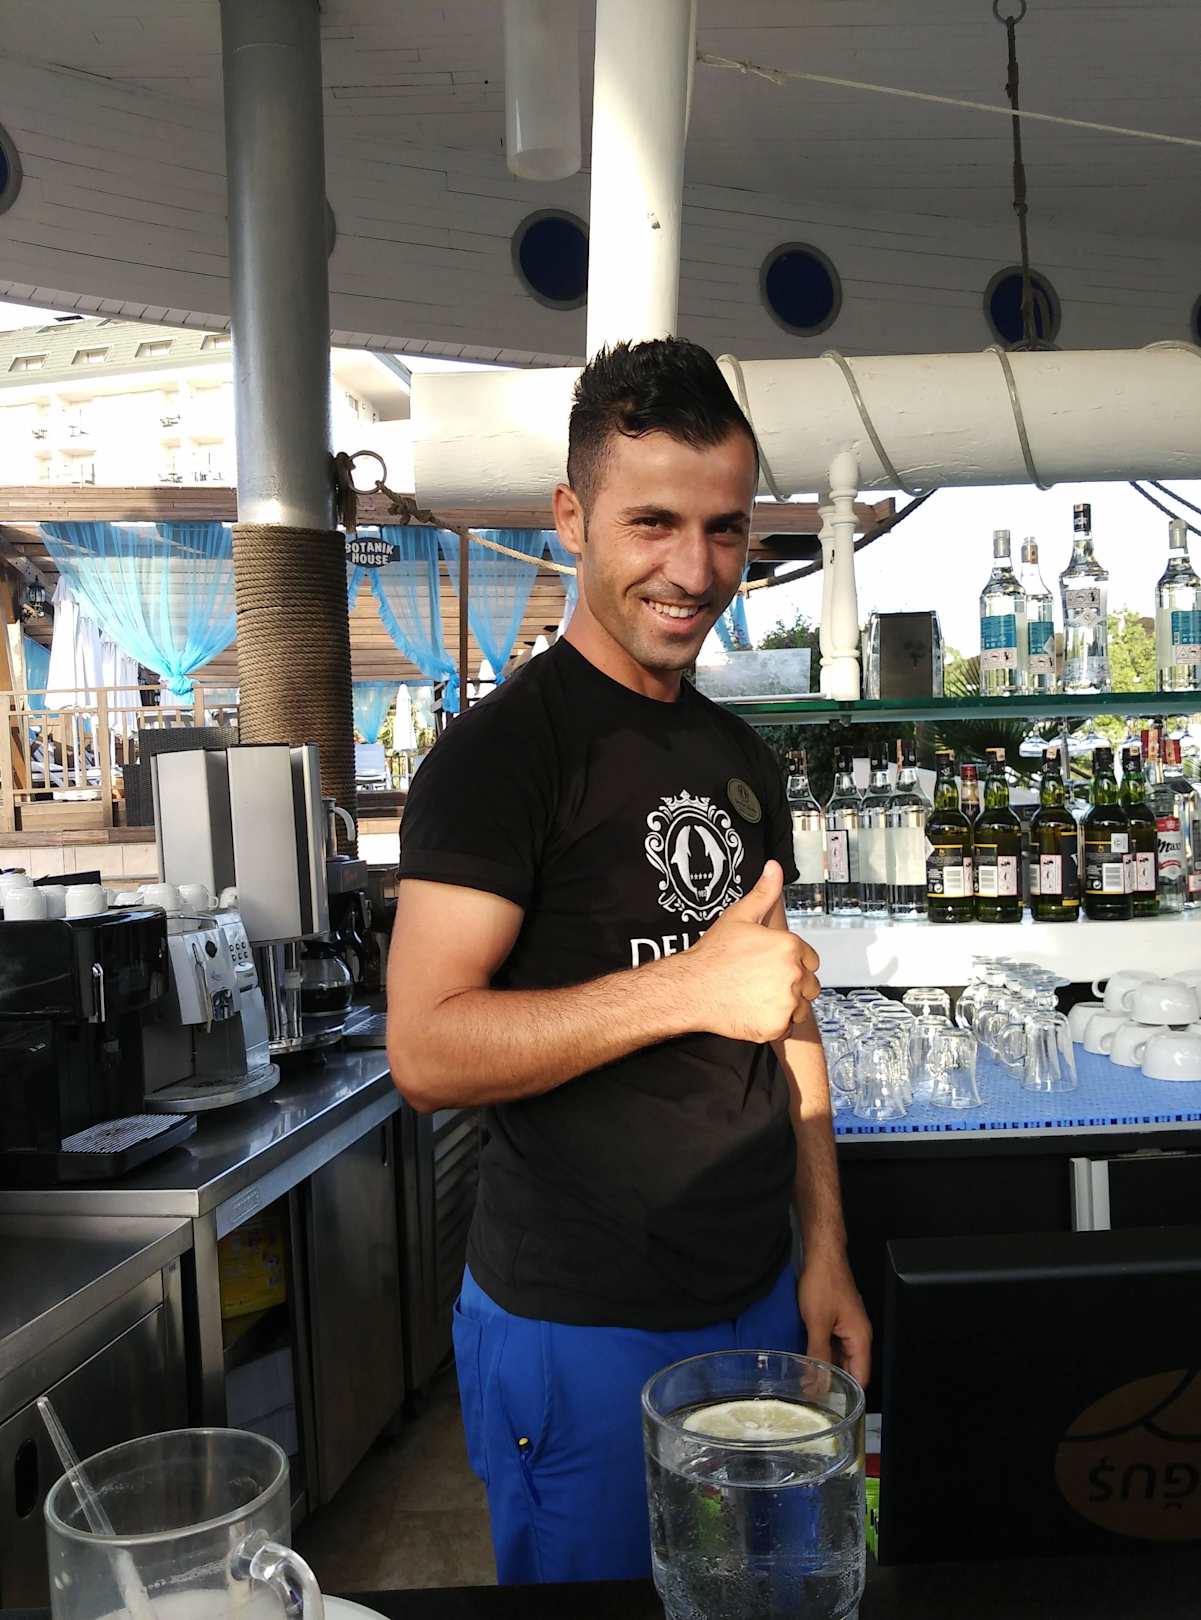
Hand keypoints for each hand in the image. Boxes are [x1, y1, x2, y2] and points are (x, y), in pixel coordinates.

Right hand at [678, 861, 819, 1042]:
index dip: (793, 963)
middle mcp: (793, 973)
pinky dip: (775, 1023)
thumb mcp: (739, 916)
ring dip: (787, 1005)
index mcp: (789, 945)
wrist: (690, 988)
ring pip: (801, 1007)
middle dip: (792, 985)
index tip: (772, 966)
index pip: (811, 960)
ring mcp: (786, 1001)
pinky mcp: (777, 1025)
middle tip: (762, 983)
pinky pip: (787, 1026)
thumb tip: (775, 868)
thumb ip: (764, 893)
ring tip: (758, 997)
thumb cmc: (712, 954)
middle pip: (809, 985)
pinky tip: (755, 1011)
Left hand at [797, 1251, 871, 1389]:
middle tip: (814, 1401)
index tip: (831, 1410)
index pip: (861, 1377)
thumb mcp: (817, 1322)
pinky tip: (807, 1360)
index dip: (848, 1395)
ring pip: (840, 1356)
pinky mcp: (835, 1318)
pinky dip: (822, 1353)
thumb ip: (818, 1354)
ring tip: (808, 1386)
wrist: (821, 1254)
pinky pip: (832, 1344)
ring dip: (826, 1368)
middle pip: (850, 1368)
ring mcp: (846, 1326)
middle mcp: (858, 1335)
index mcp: (860, 1338)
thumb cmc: (823, 1284)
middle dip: (835, 1384)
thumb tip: (817, 1384)